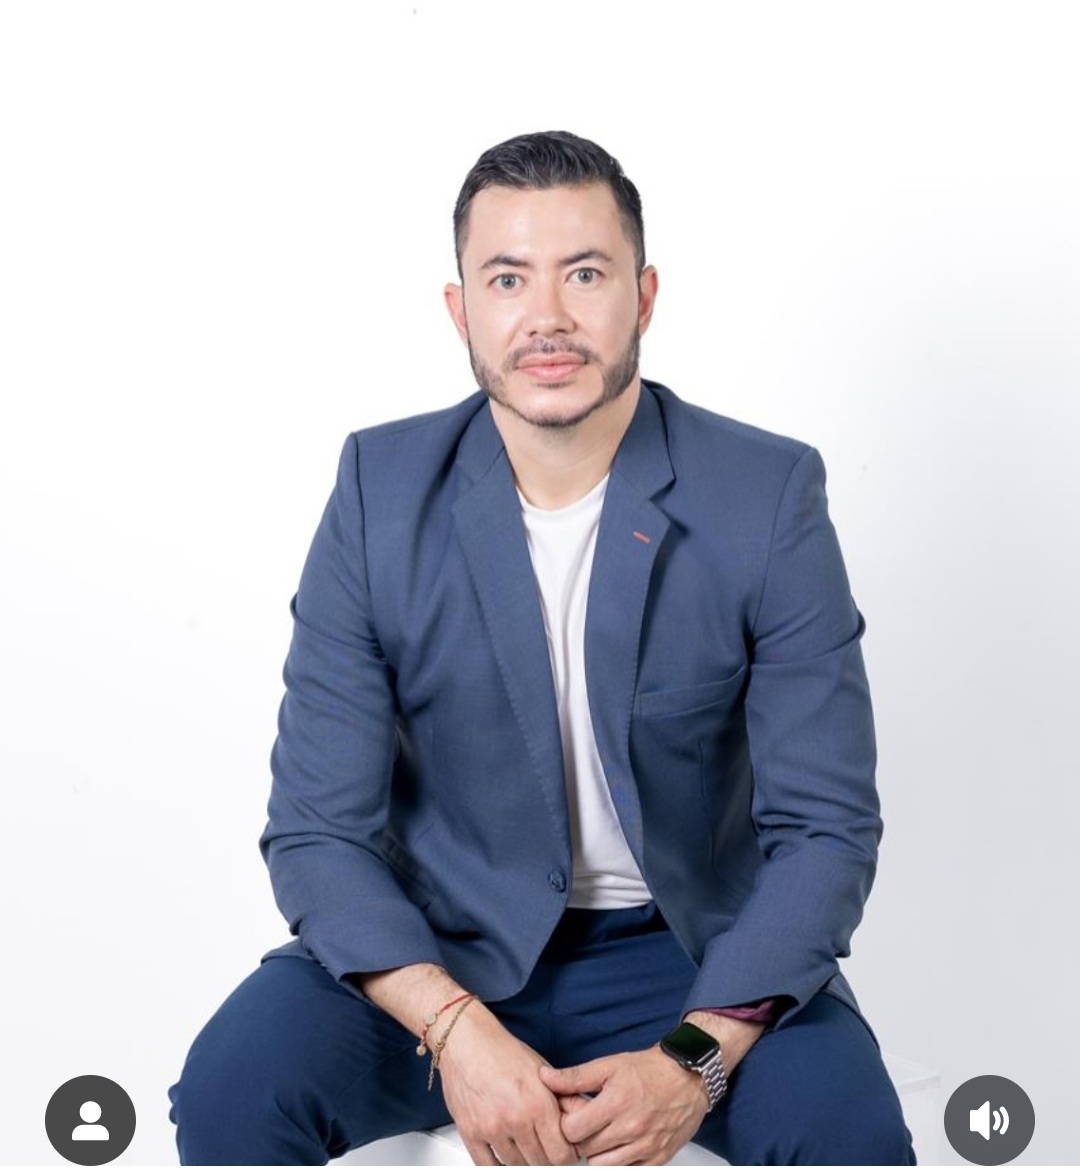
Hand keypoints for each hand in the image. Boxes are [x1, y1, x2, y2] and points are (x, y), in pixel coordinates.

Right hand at [437, 1001, 578, 1164]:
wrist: (466, 1041)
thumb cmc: (503, 1051)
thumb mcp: (542, 1071)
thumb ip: (563, 1100)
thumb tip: (583, 1120)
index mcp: (537, 1103)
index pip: (561, 1153)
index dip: (566, 1154)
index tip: (564, 1149)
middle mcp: (515, 1119)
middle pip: (540, 1162)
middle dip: (546, 1156)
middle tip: (545, 1145)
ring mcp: (491, 1128)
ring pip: (515, 1165)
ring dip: (523, 1158)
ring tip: (524, 1143)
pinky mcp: (470, 1132)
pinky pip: (487, 1166)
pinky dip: (498, 1164)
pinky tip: (505, 1152)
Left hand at [539, 1047, 707, 1164]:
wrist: (688, 1077)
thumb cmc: (648, 1070)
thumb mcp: (609, 1065)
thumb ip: (575, 1077)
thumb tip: (545, 1077)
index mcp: (615, 1103)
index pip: (572, 1130)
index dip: (565, 1122)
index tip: (570, 1113)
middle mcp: (631, 1128)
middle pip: (585, 1149)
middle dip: (579, 1136)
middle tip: (585, 1121)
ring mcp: (645, 1147)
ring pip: (602, 1165)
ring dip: (596, 1151)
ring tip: (601, 1131)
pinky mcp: (657, 1159)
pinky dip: (617, 1160)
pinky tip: (618, 1143)